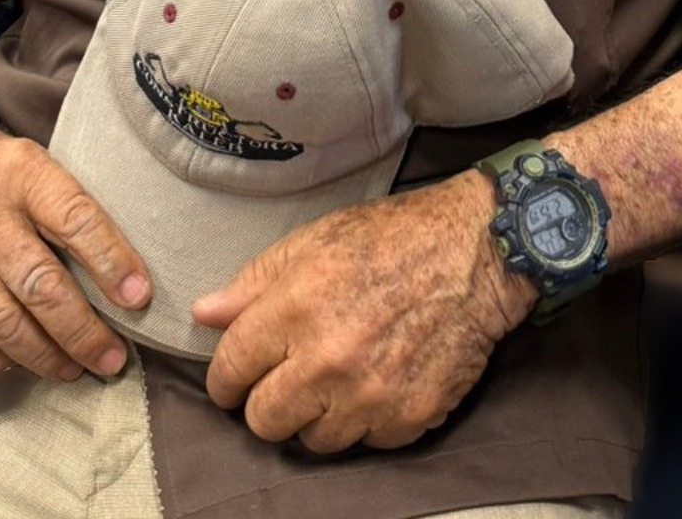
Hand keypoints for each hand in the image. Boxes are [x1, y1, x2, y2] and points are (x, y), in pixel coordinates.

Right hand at [0, 107, 150, 380]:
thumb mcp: (34, 161)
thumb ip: (67, 209)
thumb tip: (120, 278)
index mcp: (21, 171)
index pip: (75, 219)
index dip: (111, 261)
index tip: (139, 297)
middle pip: (38, 284)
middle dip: (82, 331)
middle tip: (111, 359)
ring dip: (42, 355)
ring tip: (73, 369)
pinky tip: (19, 362)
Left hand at [191, 171, 535, 453]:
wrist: (475, 251)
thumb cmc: (391, 238)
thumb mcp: (314, 240)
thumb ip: (254, 282)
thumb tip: (206, 315)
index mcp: (295, 308)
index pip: (230, 370)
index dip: (224, 379)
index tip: (233, 379)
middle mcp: (327, 359)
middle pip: (264, 421)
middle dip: (267, 403)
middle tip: (286, 381)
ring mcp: (370, 394)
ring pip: (314, 441)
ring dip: (318, 416)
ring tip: (336, 380)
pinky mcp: (409, 417)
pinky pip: (367, 442)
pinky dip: (367, 420)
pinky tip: (377, 382)